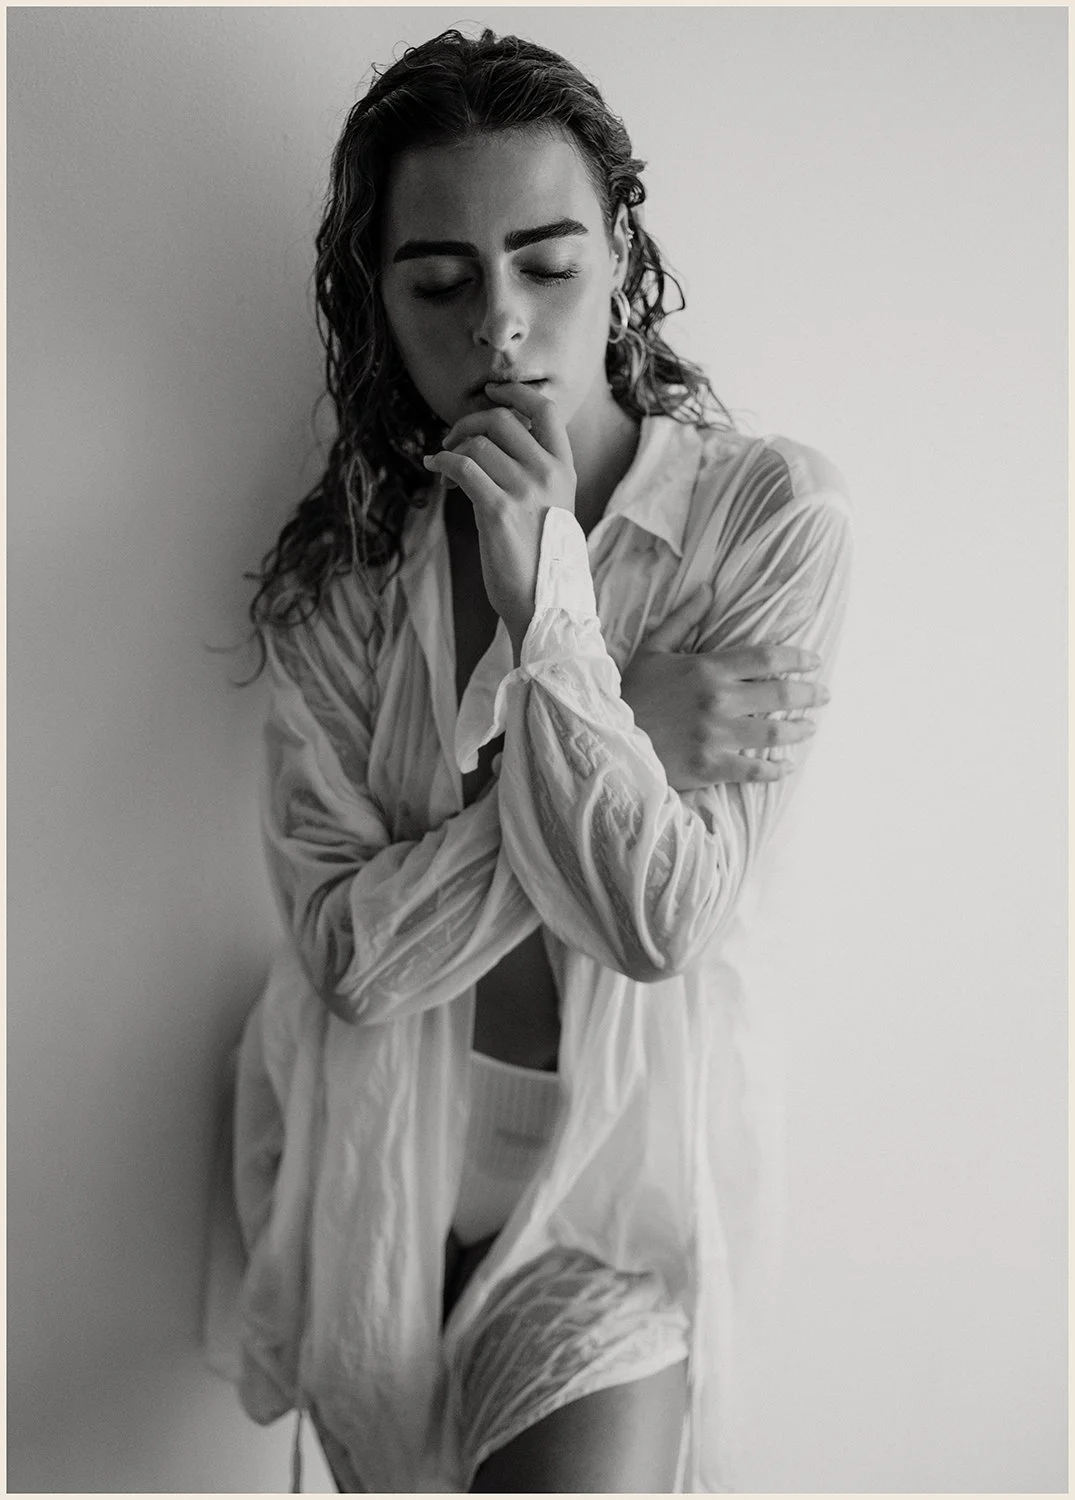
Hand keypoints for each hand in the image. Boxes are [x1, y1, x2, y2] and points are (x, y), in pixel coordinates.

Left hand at [423, 383, 575, 657]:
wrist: (543, 604)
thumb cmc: (541, 561)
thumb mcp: (550, 509)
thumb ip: (531, 475)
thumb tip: (488, 449)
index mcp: (565, 470)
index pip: (545, 410)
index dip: (514, 393)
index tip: (490, 393)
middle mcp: (549, 474)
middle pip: (501, 420)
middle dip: (468, 424)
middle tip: (451, 441)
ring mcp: (526, 490)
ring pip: (478, 444)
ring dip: (453, 450)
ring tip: (445, 470)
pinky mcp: (498, 510)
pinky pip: (462, 468)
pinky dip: (442, 464)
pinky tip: (435, 472)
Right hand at [620, 586, 828, 790]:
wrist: (606, 740)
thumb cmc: (631, 693)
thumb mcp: (653, 649)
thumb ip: (684, 620)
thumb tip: (708, 588)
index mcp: (707, 669)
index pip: (766, 657)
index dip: (797, 657)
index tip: (815, 660)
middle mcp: (718, 701)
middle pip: (779, 694)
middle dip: (809, 694)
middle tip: (824, 695)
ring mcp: (715, 736)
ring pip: (772, 733)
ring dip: (798, 731)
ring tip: (811, 729)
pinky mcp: (709, 767)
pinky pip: (752, 770)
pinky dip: (773, 770)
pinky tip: (786, 767)